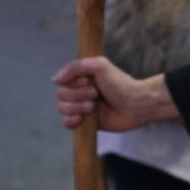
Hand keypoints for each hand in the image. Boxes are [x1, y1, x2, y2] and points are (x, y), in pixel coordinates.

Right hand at [52, 57, 178, 131]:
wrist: (135, 105)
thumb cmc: (120, 84)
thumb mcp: (99, 66)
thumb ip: (75, 67)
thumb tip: (54, 79)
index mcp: (82, 77)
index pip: (62, 81)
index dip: (72, 83)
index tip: (88, 81)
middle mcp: (79, 91)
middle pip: (60, 95)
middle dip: (77, 96)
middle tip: (95, 94)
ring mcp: (81, 107)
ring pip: (62, 109)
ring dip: (77, 107)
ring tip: (93, 106)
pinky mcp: (84, 122)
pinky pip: (66, 123)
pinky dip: (72, 120)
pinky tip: (82, 118)